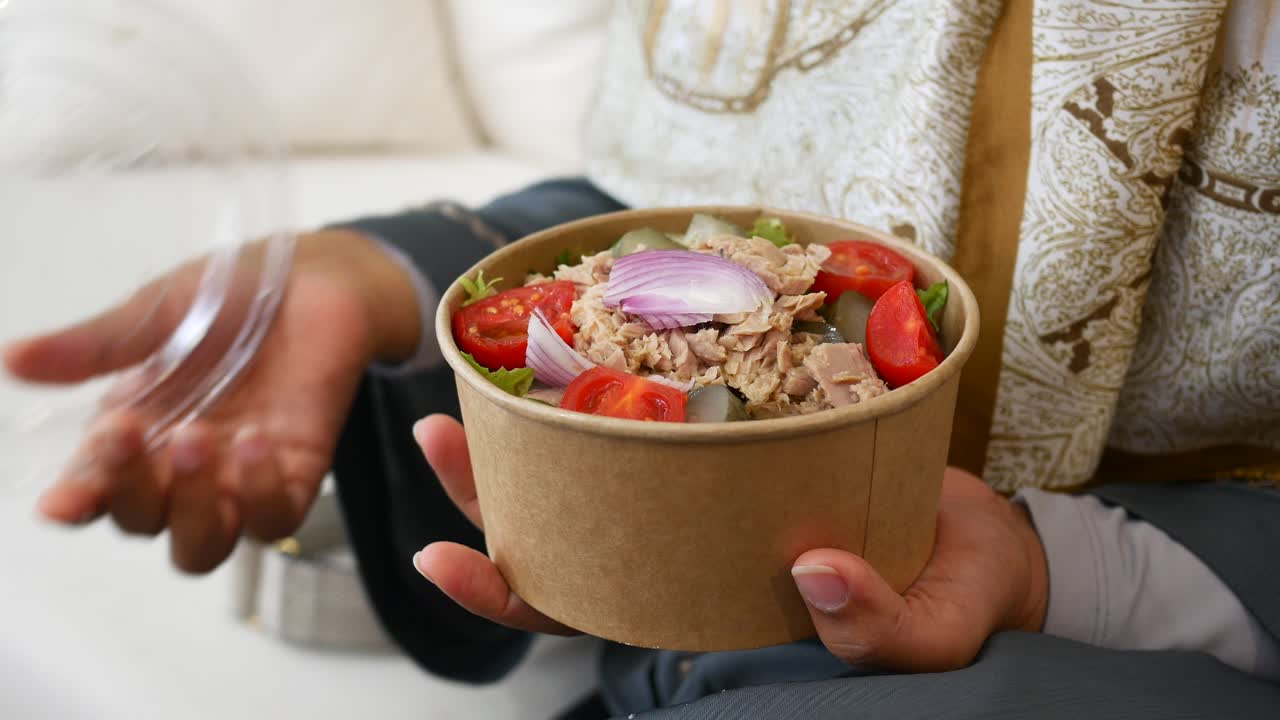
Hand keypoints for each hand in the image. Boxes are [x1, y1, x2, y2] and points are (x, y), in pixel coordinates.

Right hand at [3, 230, 420, 572]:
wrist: (315, 282)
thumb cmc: (231, 299)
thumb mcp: (155, 315)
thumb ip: (94, 347)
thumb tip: (12, 358)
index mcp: (135, 436)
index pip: (93, 491)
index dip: (76, 502)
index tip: (61, 502)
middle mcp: (180, 470)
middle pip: (143, 523)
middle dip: (129, 490)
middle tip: (133, 431)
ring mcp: (239, 480)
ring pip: (202, 543)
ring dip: (192, 506)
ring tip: (197, 437)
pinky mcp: (295, 476)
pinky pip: (274, 521)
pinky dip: (260, 496)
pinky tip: (256, 443)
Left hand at [411, 416, 1047, 662]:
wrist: (984, 533)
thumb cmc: (952, 592)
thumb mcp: (931, 628)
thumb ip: (877, 628)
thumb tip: (814, 575)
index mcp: (700, 598)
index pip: (581, 609)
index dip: (504, 591)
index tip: (439, 554)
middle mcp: (682, 540)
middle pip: (560, 523)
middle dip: (487, 484)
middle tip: (439, 425)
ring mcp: (703, 480)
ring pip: (591, 456)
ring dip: (528, 415)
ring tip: (479, 362)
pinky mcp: (737, 422)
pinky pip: (659, 397)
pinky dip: (617, 364)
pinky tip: (586, 322)